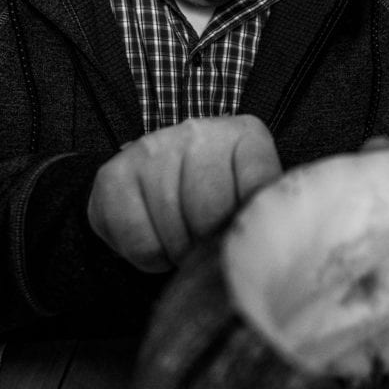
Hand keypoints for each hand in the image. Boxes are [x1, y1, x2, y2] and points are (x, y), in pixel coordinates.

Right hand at [88, 115, 281, 272]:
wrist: (159, 179)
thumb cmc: (217, 195)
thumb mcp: (253, 194)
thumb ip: (266, 210)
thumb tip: (274, 245)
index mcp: (246, 135)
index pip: (258, 192)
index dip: (246, 227)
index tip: (239, 234)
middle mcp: (199, 132)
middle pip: (212, 215)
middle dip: (209, 243)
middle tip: (206, 241)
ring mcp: (153, 148)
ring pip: (174, 232)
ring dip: (179, 253)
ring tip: (182, 240)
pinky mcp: (114, 175)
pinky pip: (138, 242)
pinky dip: (149, 256)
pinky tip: (156, 240)